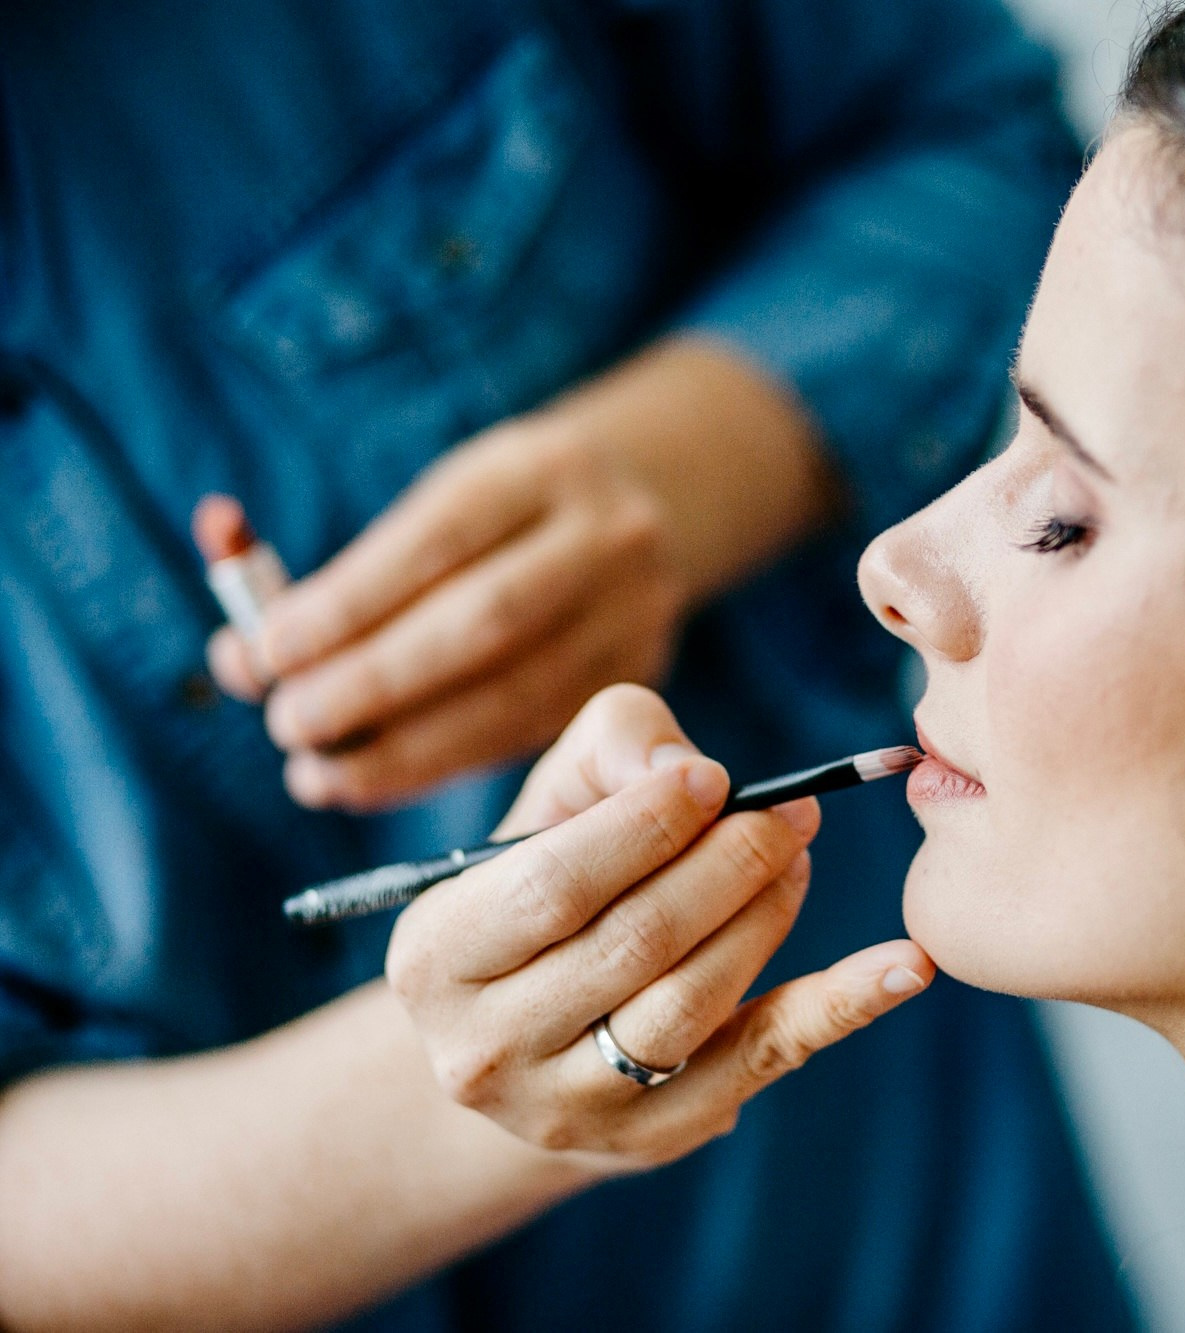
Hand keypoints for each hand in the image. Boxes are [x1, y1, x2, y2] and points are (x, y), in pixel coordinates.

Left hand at [206, 338, 837, 811]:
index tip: (266, 650)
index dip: (347, 605)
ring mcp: (634, 610)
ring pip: (515, 693)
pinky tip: (380, 778)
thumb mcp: (446, 497)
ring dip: (405, 746)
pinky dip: (447, 762)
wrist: (656, 504)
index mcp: (542, 468)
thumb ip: (350, 571)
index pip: (437, 541)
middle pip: (483, 621)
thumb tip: (242, 655)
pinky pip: (533, 731)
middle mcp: (605, 536)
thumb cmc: (505, 511)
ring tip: (317, 773)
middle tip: (288, 723)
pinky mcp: (638, 674)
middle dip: (373, 683)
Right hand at [384, 684, 933, 1173]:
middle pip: (635, 944)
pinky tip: (904, 964)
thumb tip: (682, 766)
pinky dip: (842, 1006)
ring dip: (767, 916)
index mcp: (436, 956)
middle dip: (727, 864)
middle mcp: (488, 1048)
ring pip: (693, 1003)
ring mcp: (571, 1107)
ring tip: (802, 855)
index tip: (712, 776)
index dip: (644, 825)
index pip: (551, 886)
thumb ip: (607, 749)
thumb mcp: (547, 806)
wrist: (519, 1036)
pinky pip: (763, 1058)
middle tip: (791, 812)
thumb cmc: (545, 884)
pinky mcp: (658, 1134)